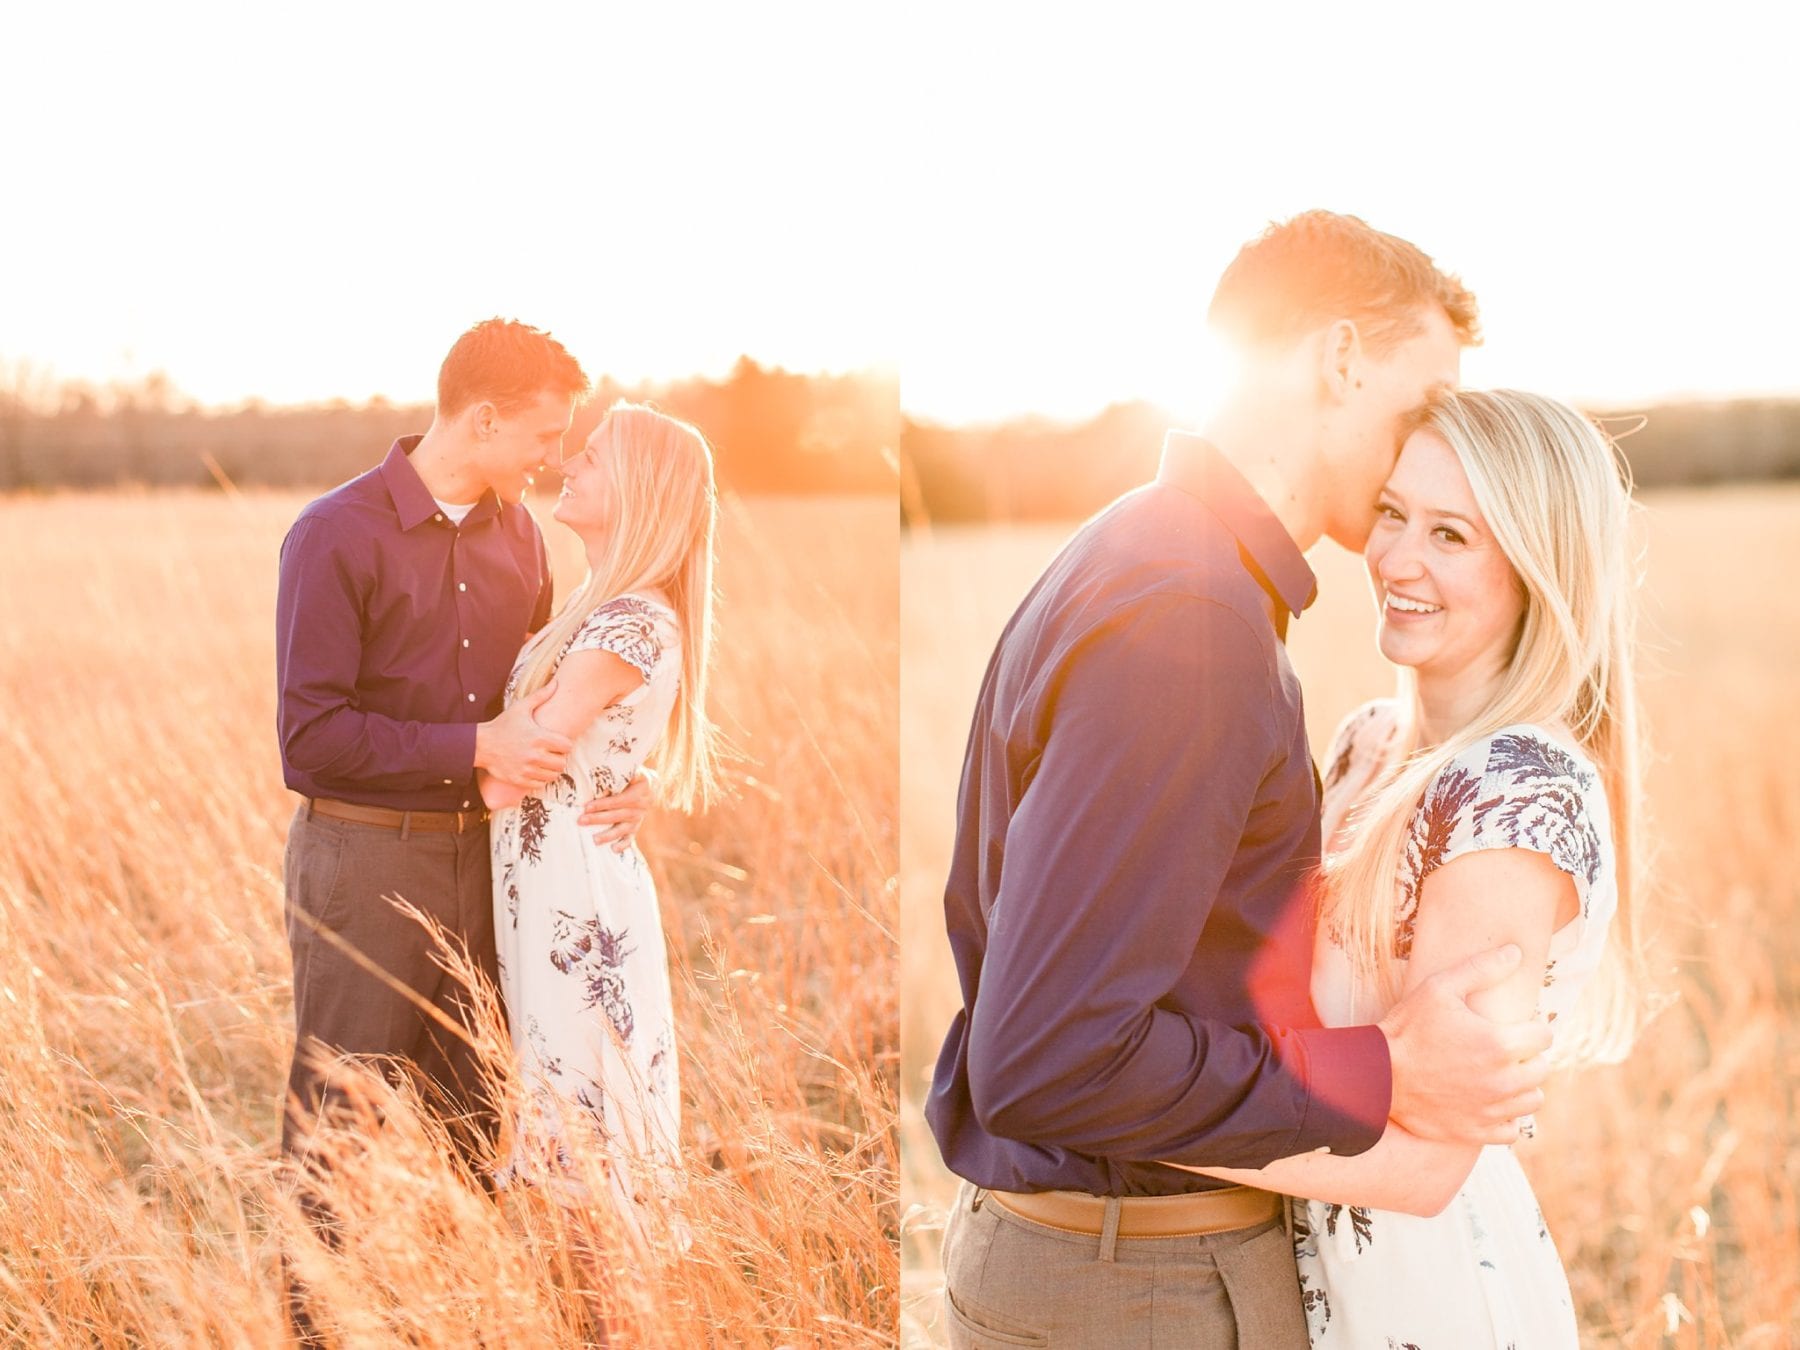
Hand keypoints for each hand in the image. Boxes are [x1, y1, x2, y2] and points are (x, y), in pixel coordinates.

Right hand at [474, 681, 572, 788]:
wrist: (481, 744)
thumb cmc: (503, 725)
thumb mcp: (521, 708)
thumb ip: (541, 695)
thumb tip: (556, 682)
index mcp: (539, 737)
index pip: (567, 746)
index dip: (565, 745)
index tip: (559, 743)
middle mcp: (534, 755)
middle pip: (562, 763)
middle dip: (560, 758)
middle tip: (553, 754)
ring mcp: (527, 769)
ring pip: (553, 775)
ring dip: (552, 769)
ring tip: (546, 762)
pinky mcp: (519, 779)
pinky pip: (541, 784)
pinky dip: (542, 778)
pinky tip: (537, 770)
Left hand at [578, 768, 653, 852]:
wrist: (650, 785)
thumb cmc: (633, 775)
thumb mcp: (632, 769)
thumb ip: (621, 771)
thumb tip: (602, 769)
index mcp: (640, 790)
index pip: (620, 799)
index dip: (603, 804)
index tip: (586, 806)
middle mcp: (642, 806)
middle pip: (618, 815)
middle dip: (598, 819)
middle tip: (581, 821)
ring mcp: (639, 818)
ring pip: (623, 829)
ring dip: (608, 835)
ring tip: (594, 840)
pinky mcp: (636, 828)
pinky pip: (630, 838)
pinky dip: (623, 845)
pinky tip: (613, 850)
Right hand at [1378, 944, 1554, 1145]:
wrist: (1376, 1075)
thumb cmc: (1407, 1027)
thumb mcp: (1438, 988)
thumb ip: (1481, 968)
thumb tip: (1516, 953)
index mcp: (1499, 1044)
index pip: (1545, 1036)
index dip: (1530, 1026)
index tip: (1514, 1026)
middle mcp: (1502, 1081)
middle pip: (1542, 1069)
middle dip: (1528, 1056)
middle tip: (1504, 1049)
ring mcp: (1490, 1110)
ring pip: (1532, 1101)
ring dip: (1522, 1087)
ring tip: (1500, 1074)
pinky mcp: (1476, 1132)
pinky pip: (1511, 1130)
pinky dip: (1506, 1117)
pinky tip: (1489, 1101)